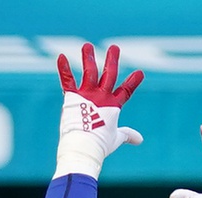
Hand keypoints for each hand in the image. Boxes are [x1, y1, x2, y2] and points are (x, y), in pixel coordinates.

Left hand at [54, 42, 143, 177]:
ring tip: (87, 45)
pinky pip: (68, 80)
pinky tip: (61, 57)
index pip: (126, 91)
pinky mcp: (72, 97)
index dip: (133, 82)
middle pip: (109, 74)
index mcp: (113, 106)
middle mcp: (101, 97)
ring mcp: (87, 95)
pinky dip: (64, 68)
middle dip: (112, 60)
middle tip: (114, 48)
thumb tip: (140, 140)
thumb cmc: (100, 145)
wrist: (83, 146)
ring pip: (89, 71)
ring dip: (88, 58)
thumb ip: (128, 135)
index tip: (140, 72)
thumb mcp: (117, 139)